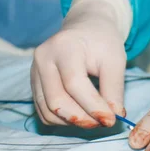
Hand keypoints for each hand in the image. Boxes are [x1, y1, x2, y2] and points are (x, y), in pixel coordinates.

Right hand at [31, 11, 126, 128]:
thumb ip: (114, 89)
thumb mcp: (115, 60)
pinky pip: (43, 111)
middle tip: (103, 122)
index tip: (111, 120)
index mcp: (64, 46)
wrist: (85, 28)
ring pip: (48, 110)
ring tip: (94, 119)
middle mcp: (43, 58)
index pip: (74, 84)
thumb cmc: (102, 42)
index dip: (93, 106)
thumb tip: (112, 118)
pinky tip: (80, 114)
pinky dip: (62, 120)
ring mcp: (34, 71)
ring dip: (72, 122)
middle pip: (57, 100)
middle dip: (82, 118)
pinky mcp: (34, 83)